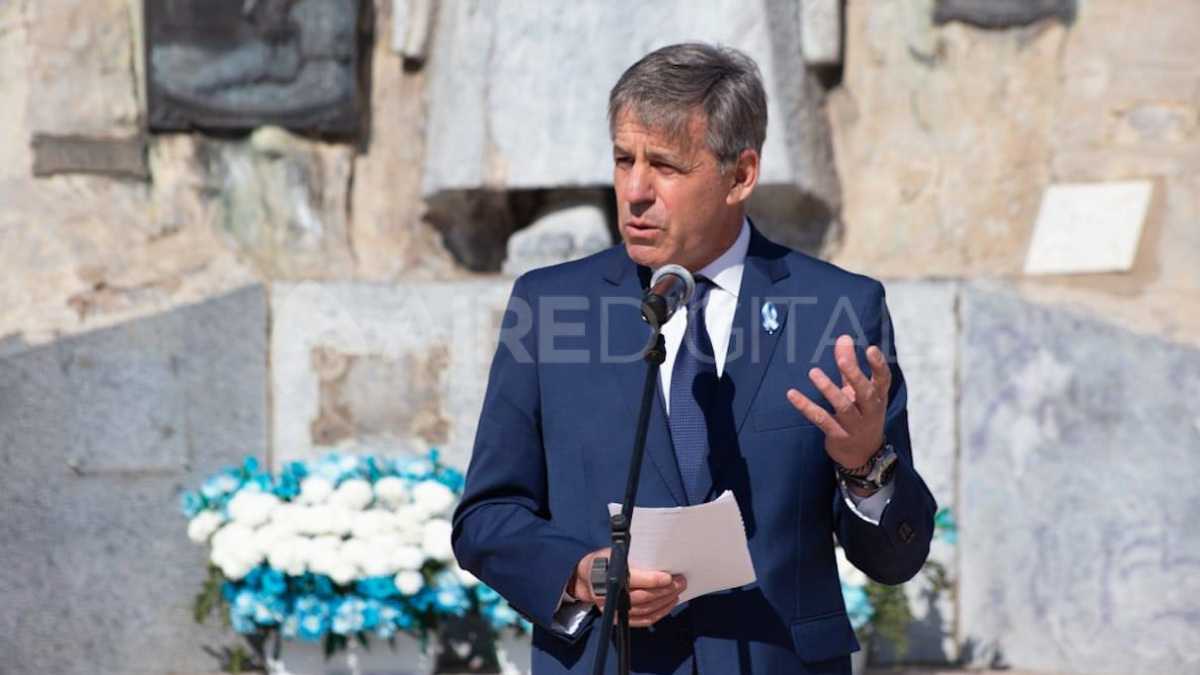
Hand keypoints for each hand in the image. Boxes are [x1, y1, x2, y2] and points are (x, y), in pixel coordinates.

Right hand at [567, 548, 686, 627]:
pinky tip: (669, 604)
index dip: (653, 580)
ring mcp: (615, 610)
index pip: (635, 581)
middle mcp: (611, 596)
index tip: (668, 577)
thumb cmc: (601, 562)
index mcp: (608, 576)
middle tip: (680, 582)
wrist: (584, 580)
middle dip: (665, 590)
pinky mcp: (620, 618)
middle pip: (644, 597)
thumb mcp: (611, 551)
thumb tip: (654, 549)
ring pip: (646, 610)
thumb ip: (629, 553)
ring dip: (666, 602)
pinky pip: (643, 620)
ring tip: (678, 591)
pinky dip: (659, 613)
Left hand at [785, 334, 890, 473]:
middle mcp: (869, 410)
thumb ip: (850, 363)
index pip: (883, 379)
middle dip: (854, 375)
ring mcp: (854, 425)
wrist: (863, 454)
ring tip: (814, 373)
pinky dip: (806, 407)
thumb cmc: (861, 413)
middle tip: (842, 359)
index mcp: (877, 396)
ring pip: (843, 406)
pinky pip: (821, 419)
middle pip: (863, 392)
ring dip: (828, 389)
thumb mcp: (859, 390)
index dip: (878, 365)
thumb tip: (844, 337)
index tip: (871, 348)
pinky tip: (792, 395)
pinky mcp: (837, 434)